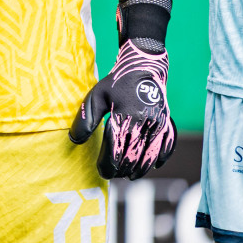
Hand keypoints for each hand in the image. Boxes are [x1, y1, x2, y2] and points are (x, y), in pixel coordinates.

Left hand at [70, 0, 175, 179]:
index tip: (101, 172)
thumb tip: (74, 141)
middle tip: (112, 175)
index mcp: (125, 117)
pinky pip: (168, 146)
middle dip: (122, 170)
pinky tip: (153, 166)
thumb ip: (86, 119)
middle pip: (133, 157)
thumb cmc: (116, 82)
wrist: (144, 67)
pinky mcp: (168, 122)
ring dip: (140, 169)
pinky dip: (161, 158)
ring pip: (151, 155)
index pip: (115, 150)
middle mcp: (144, 123)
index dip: (108, 165)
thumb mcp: (96, 96)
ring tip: (129, 175)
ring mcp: (159, 124)